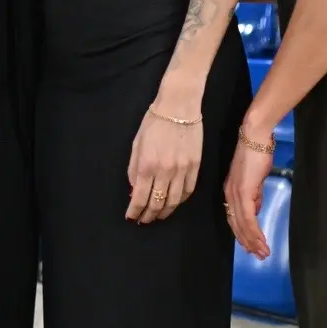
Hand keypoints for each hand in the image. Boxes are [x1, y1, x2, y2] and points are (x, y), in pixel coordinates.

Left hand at [125, 99, 202, 224]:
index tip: (131, 217)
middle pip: (157, 203)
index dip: (135, 211)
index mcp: (147, 165)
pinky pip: (188, 190)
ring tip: (158, 216)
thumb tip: (134, 190)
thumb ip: (134, 169)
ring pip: (174, 201)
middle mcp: (165, 171)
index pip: (140, 198)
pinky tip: (174, 203)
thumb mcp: (137, 144)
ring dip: (164, 212)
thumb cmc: (154, 122)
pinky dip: (180, 200)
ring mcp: (182, 170)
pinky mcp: (195, 166)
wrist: (179, 107)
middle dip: (148, 215)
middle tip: (144, 220)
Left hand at [224, 136, 271, 258]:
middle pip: (236, 225)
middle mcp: (229, 195)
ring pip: (242, 225)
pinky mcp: (244, 193)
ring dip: (253, 242)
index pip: (234, 218)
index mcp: (230, 191)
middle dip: (248, 242)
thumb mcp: (255, 179)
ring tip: (263, 253)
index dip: (242, 234)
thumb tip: (257, 208)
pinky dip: (255, 232)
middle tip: (259, 256)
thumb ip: (255, 194)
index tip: (251, 246)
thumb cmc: (257, 154)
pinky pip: (248, 218)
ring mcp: (235, 194)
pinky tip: (262, 242)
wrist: (255, 138)